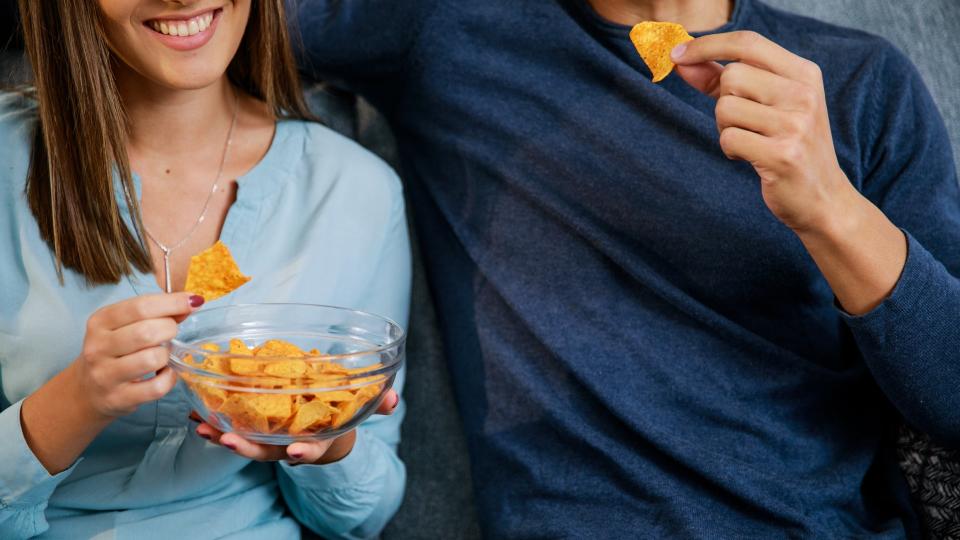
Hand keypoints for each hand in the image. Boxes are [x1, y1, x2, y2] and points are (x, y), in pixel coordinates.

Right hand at [21, 291, 203, 473]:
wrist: (87, 391)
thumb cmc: (114, 351)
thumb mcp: (125, 326)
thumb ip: (156, 312)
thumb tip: (190, 303)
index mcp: (100, 321)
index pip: (141, 306)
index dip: (173, 302)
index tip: (194, 301)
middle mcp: (98, 347)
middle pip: (147, 332)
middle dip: (170, 330)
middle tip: (171, 334)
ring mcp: (106, 375)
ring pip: (153, 359)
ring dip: (167, 355)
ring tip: (162, 355)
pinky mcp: (118, 398)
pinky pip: (156, 387)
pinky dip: (169, 378)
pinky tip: (164, 373)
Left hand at [191, 389, 399, 464]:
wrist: (324, 425)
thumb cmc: (341, 415)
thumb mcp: (360, 410)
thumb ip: (376, 405)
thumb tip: (393, 400)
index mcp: (317, 440)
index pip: (312, 450)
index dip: (304, 452)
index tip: (294, 452)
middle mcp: (290, 444)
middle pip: (268, 451)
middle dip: (248, 447)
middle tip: (229, 438)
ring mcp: (271, 439)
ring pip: (246, 442)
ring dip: (223, 436)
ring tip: (202, 427)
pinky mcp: (256, 428)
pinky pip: (234, 429)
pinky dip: (216, 424)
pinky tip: (197, 415)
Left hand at [671, 31, 854, 232]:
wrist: (823, 197)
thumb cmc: (787, 145)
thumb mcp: (766, 104)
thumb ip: (722, 80)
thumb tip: (681, 60)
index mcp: (803, 73)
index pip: (748, 43)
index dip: (708, 45)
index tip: (678, 53)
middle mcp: (804, 94)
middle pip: (732, 76)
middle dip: (723, 101)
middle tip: (743, 123)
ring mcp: (796, 125)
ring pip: (726, 108)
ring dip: (726, 128)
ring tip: (750, 141)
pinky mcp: (783, 155)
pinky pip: (729, 138)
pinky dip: (730, 149)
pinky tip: (749, 157)